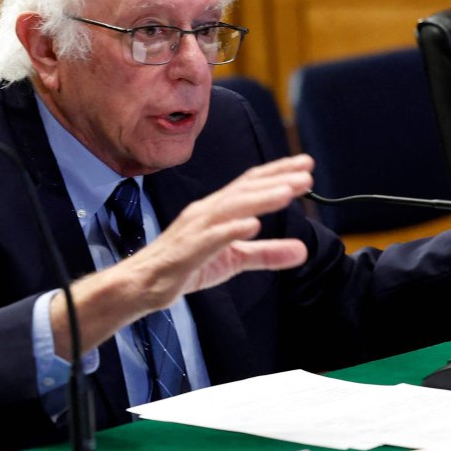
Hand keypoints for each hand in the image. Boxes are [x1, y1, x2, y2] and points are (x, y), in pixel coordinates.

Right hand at [54, 156, 311, 356]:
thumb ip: (268, 254)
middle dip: (276, 180)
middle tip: (307, 174)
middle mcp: (206, 211)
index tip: (306, 166)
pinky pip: (211, 238)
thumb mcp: (235, 260)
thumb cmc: (186, 266)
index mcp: (217, 210)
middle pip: (245, 190)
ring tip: (287, 192)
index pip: (251, 184)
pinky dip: (231, 230)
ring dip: (260, 199)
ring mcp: (195, 229)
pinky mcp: (187, 251)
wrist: (143, 285)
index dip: (278, 172)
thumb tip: (302, 250)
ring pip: (231, 208)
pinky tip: (252, 225)